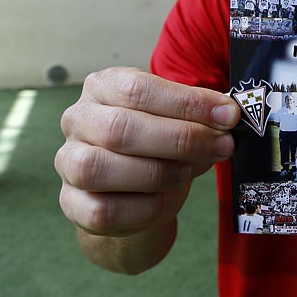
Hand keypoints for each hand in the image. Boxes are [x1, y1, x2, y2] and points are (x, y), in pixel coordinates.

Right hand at [55, 68, 238, 237]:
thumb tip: (227, 116)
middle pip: (121, 128)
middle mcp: (79, 119)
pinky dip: (144, 207)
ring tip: (188, 171)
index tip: (228, 114)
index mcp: (104, 86)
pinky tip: (165, 199)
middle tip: (222, 145)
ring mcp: (68, 162)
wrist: (134, 191)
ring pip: (101, 168)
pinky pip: (103, 210)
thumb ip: (198, 115)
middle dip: (181, 139)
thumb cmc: (157, 143)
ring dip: (158, 172)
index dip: (188, 102)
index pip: (140, 89)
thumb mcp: (177, 118)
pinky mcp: (72, 203)